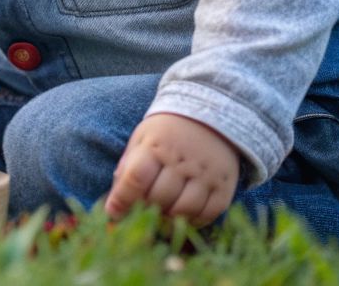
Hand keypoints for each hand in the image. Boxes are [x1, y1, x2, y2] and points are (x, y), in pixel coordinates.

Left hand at [104, 113, 238, 226]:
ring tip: (161, 217)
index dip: (122, 199)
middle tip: (141, 213)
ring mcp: (206, 174)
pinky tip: (183, 217)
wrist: (210, 116)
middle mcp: (182, 161)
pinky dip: (194, 222)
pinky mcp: (224, 186)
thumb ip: (127, 168)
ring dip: (169, 220)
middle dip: (146, 210)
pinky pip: (209, 213)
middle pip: (160, 198)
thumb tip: (114, 201)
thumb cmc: (167, 133)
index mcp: (156, 147)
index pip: (136, 178)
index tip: (113, 212)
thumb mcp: (142, 139)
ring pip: (184, 210)